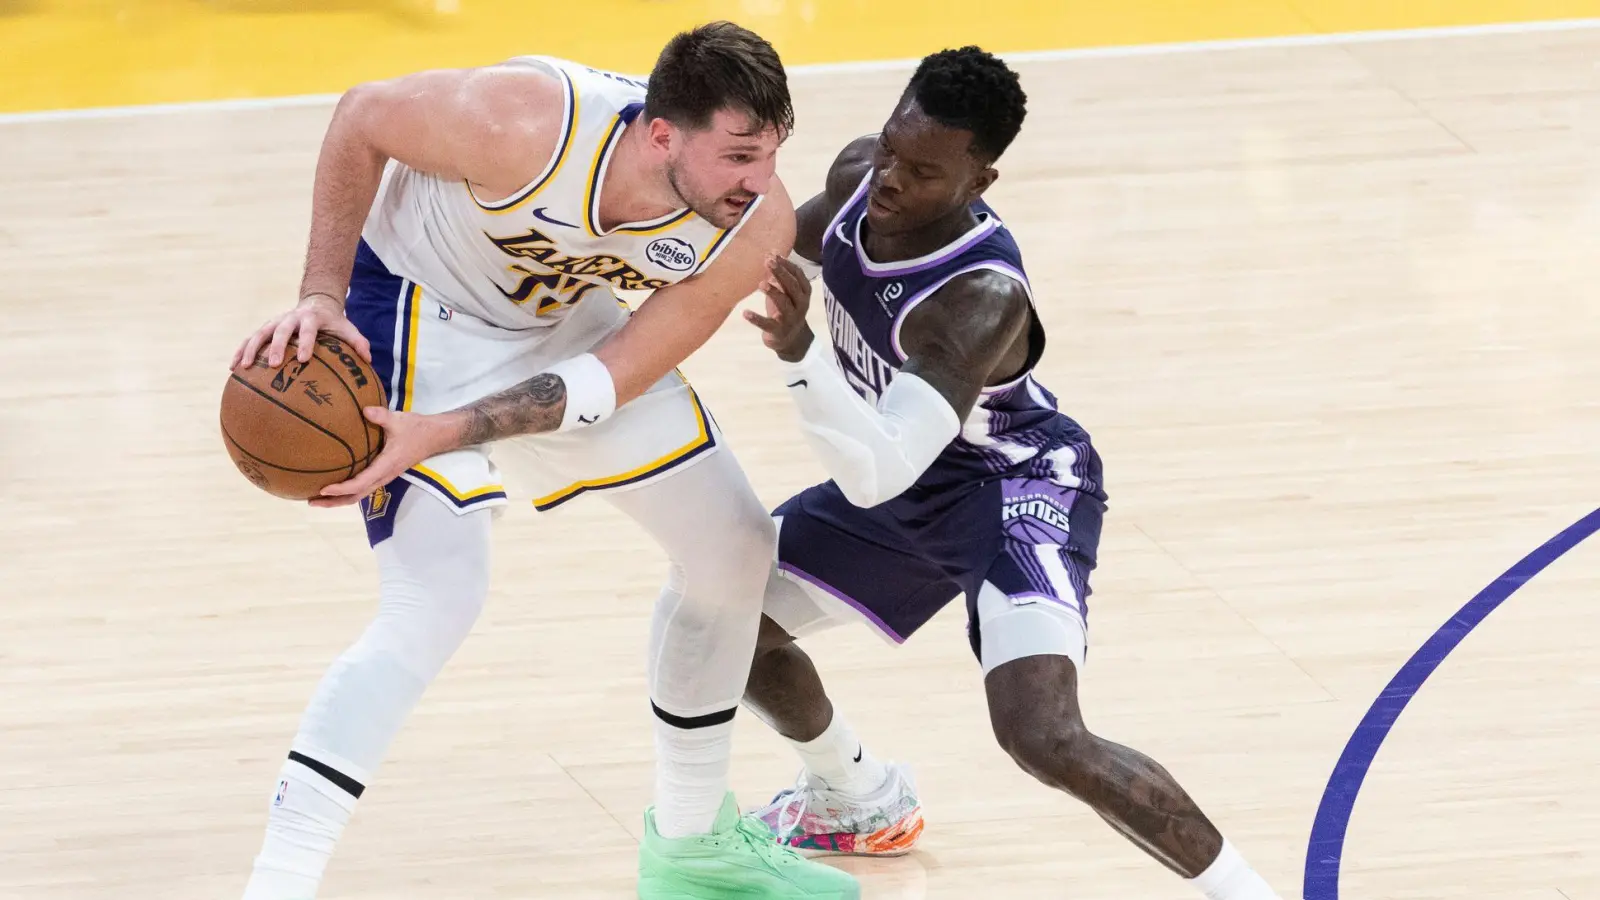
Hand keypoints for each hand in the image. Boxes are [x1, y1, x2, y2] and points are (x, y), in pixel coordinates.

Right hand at [231, 293, 371, 369]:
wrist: (316, 303)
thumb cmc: (333, 323)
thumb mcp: (347, 328)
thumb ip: (358, 342)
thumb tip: (369, 359)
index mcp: (311, 318)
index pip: (308, 329)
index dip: (305, 342)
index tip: (304, 359)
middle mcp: (290, 318)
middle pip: (280, 331)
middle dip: (276, 347)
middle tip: (272, 365)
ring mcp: (275, 322)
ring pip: (259, 334)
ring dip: (251, 349)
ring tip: (243, 367)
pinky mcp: (265, 328)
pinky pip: (250, 339)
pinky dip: (241, 351)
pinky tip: (233, 367)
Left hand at [309, 407, 462, 507]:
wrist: (436, 436)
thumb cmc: (417, 428)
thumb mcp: (399, 420)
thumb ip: (380, 416)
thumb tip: (363, 410)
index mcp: (386, 466)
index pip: (360, 483)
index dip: (341, 488)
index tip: (323, 488)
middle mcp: (384, 476)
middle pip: (356, 496)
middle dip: (334, 501)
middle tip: (311, 501)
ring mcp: (384, 476)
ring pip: (359, 494)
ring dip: (339, 499)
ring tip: (317, 498)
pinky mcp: (384, 473)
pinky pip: (363, 487)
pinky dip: (348, 490)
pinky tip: (335, 485)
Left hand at [743, 254, 814, 362]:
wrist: (790, 339)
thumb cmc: (786, 309)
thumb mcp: (786, 291)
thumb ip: (780, 273)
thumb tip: (771, 251)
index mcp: (804, 292)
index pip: (798, 275)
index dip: (786, 264)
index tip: (773, 255)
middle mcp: (800, 304)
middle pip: (792, 286)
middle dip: (781, 273)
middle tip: (768, 262)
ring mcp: (790, 318)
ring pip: (783, 304)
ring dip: (773, 293)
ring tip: (761, 283)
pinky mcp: (778, 330)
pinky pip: (767, 324)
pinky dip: (756, 319)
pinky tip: (745, 313)